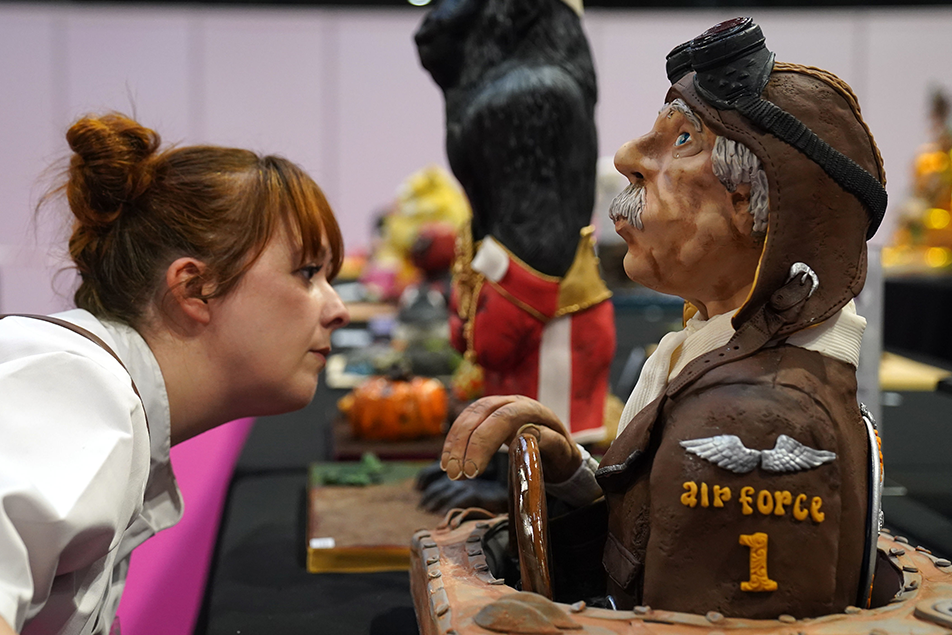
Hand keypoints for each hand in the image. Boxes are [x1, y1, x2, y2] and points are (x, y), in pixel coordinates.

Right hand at [440, 395, 580, 483]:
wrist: (560, 451)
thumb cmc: (562, 455)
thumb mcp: (564, 452)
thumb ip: (550, 442)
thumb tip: (528, 434)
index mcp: (533, 411)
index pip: (503, 419)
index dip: (484, 442)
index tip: (473, 471)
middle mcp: (514, 402)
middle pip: (481, 414)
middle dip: (464, 444)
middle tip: (456, 474)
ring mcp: (499, 405)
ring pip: (470, 415)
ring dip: (455, 441)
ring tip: (449, 469)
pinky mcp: (488, 414)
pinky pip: (466, 420)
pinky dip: (455, 439)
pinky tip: (448, 458)